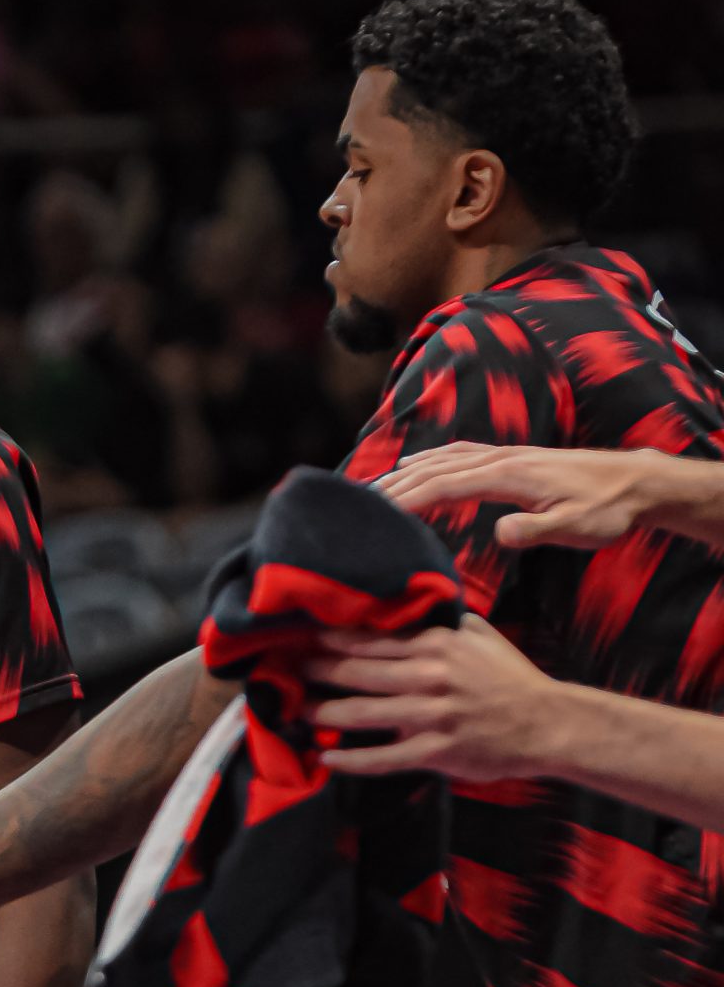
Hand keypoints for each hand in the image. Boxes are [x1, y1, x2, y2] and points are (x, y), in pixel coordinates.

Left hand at [308, 616, 568, 781]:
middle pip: (359, 671)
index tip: (301, 634)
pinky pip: (384, 758)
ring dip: (323, 712)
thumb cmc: (510, 679)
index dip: (332, 637)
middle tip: (283, 668)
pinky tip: (327, 759)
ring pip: (364, 712)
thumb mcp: (480, 635)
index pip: (373, 637)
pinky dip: (352, 760)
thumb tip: (412, 598)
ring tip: (294, 711)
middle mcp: (431, 676)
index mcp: (438, 645)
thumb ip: (443, 619)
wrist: (548, 723)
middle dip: (316, 670)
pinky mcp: (437, 751)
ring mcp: (433, 715)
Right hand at [375, 442, 660, 550]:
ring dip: (404, 471)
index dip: (405, 499)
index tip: (373, 515)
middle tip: (353, 505)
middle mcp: (500, 458)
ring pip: (441, 458)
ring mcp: (504, 455)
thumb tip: (499, 533)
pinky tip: (413, 466)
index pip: (443, 485)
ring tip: (370, 489)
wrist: (634, 481)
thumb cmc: (605, 510)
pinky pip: (457, 454)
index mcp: (509, 475)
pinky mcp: (509, 459)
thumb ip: (536, 531)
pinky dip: (427, 459)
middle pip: (433, 467)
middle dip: (391, 485)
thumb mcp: (576, 529)